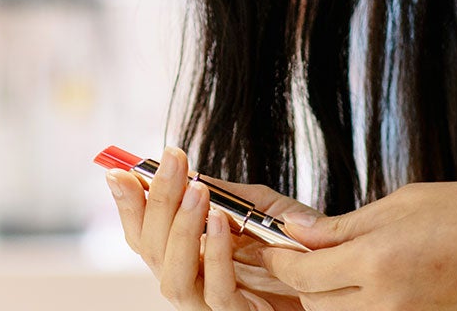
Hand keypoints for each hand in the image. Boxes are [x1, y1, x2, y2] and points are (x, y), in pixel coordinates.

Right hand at [105, 147, 312, 310]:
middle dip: (158, 201)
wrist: (338, 287)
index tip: (118, 168)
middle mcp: (188, 282)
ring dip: (180, 229)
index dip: (127, 204)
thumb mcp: (266, 212)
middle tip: (172, 161)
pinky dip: (215, 254)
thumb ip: (232, 196)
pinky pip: (217, 291)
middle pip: (151, 249)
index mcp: (186, 257)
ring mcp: (208, 304)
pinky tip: (220, 222)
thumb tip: (192, 170)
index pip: (143, 233)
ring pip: (172, 275)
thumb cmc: (299, 253)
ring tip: (195, 191)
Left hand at [260, 182, 456, 310]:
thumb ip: (344, 226)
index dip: (280, 261)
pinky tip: (370, 290)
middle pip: (314, 304)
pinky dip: (361, 309)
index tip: (275, 250)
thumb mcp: (404, 203)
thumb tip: (299, 233)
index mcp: (378, 260)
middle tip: (307, 258)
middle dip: (303, 282)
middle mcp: (387, 302)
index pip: (302, 272)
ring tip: (343, 273)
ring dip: (330, 299)